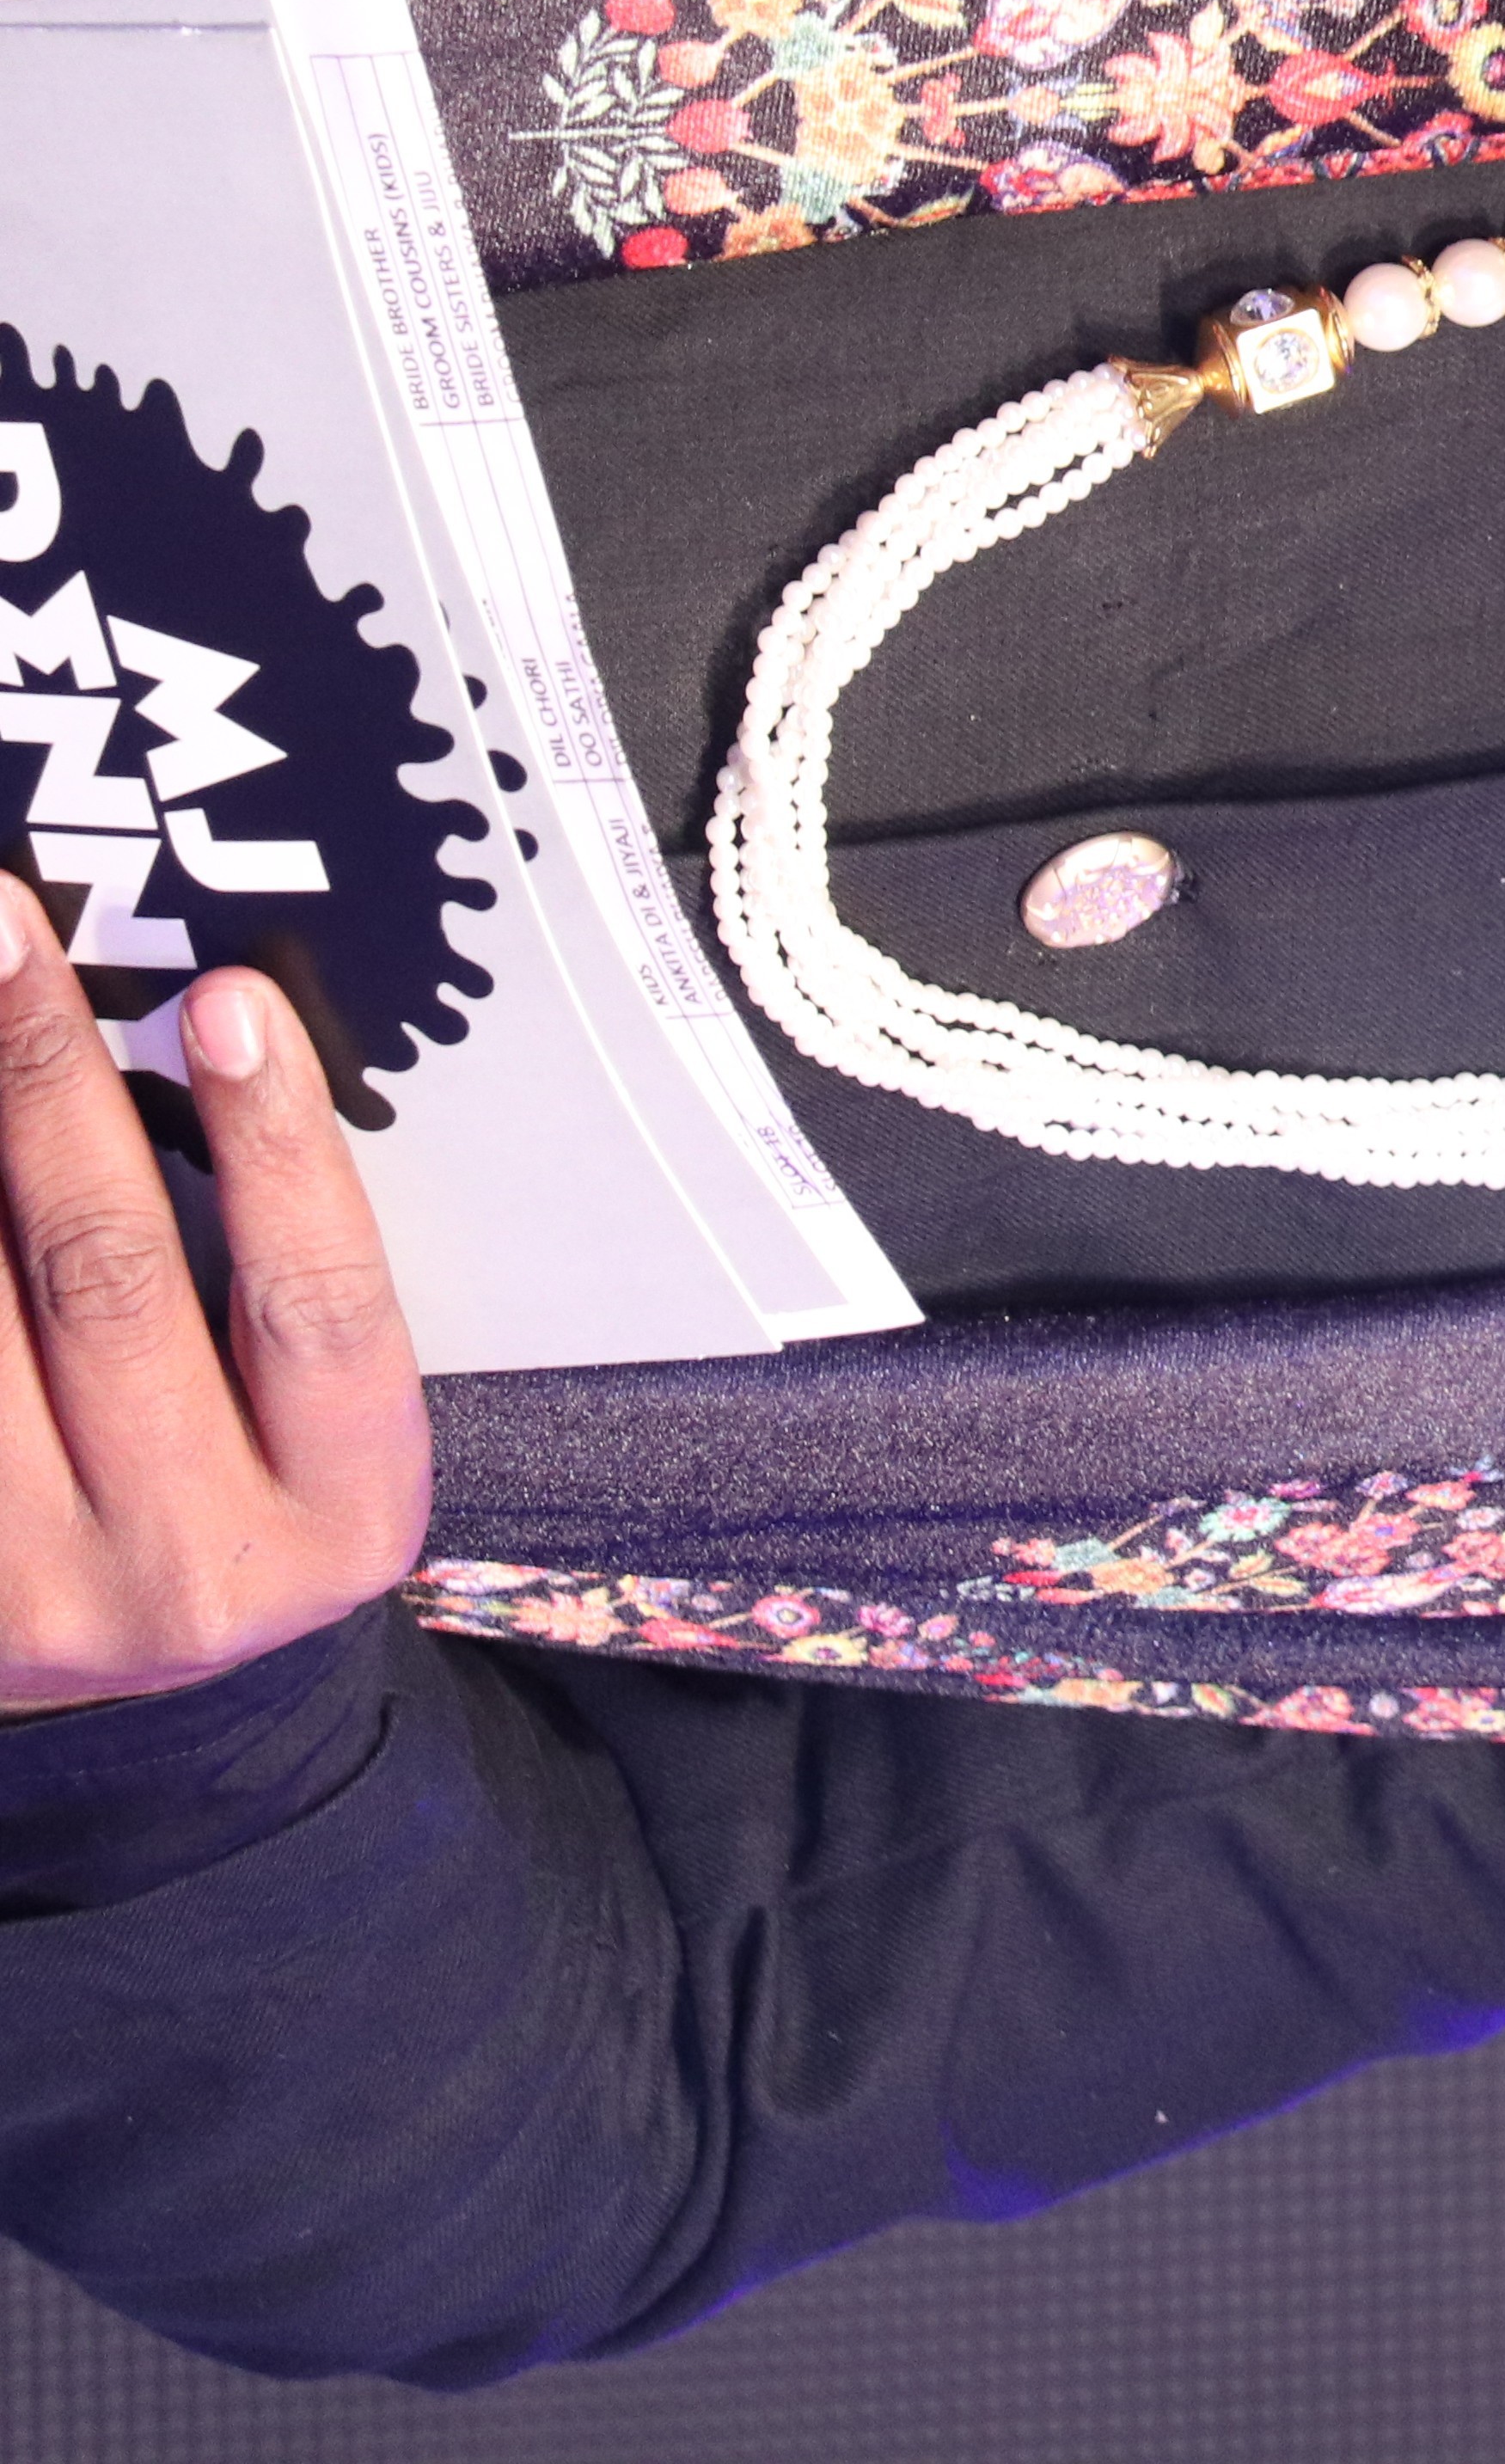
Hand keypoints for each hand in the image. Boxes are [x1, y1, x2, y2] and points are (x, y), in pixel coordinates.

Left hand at [0, 884, 427, 1721]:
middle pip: (110, 1285)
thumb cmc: (249, 1500)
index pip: (315, 1303)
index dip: (271, 1143)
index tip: (224, 997)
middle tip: (3, 931)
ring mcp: (33, 1588)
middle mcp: (190, 1569)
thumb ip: (277, 1281)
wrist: (132, 1708)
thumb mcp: (317, 1428)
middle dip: (49, 1086)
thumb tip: (195, 1040)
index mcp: (336, 1513)